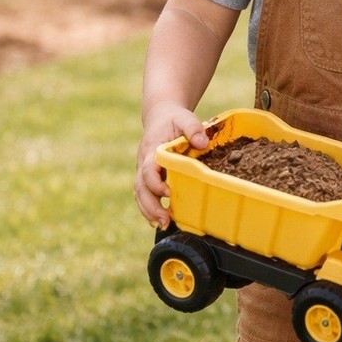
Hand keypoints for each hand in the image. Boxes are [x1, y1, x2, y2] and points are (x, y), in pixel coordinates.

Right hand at [135, 102, 209, 227]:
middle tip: (164, 220)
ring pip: (139, 194)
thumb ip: (193, 129)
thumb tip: (202, 143)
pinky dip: (149, 209)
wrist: (160, 116)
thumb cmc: (174, 119)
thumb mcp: (185, 118)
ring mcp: (143, 170)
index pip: (148, 169)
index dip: (156, 183)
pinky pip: (143, 194)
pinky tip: (160, 220)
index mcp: (151, 149)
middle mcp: (143, 162)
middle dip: (151, 206)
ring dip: (149, 211)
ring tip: (163, 225)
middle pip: (140, 187)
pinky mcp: (147, 176)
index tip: (169, 193)